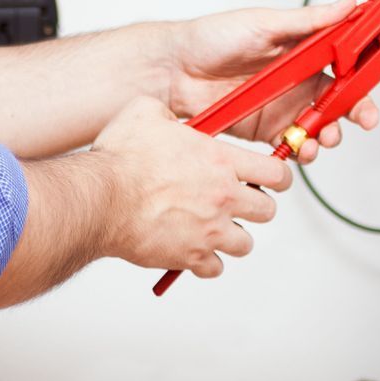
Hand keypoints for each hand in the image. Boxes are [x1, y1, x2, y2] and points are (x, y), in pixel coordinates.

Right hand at [91, 96, 291, 279]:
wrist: (101, 199)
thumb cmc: (121, 159)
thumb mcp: (146, 112)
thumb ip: (169, 114)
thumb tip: (171, 119)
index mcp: (220, 161)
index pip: (276, 173)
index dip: (277, 176)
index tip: (272, 179)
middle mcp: (223, 197)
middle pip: (267, 211)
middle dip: (255, 207)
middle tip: (236, 202)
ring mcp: (209, 230)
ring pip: (245, 244)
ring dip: (232, 236)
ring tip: (213, 228)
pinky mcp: (190, 257)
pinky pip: (214, 268)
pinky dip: (205, 261)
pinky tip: (191, 248)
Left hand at [164, 0, 379, 161]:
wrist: (172, 72)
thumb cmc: (210, 38)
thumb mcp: (262, 22)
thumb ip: (309, 21)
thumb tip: (347, 6)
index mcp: (305, 43)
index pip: (354, 49)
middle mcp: (300, 73)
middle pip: (348, 91)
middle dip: (364, 105)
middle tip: (367, 115)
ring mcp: (287, 101)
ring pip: (328, 119)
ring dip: (336, 130)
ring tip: (330, 134)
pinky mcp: (270, 127)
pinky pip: (299, 140)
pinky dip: (308, 147)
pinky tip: (305, 147)